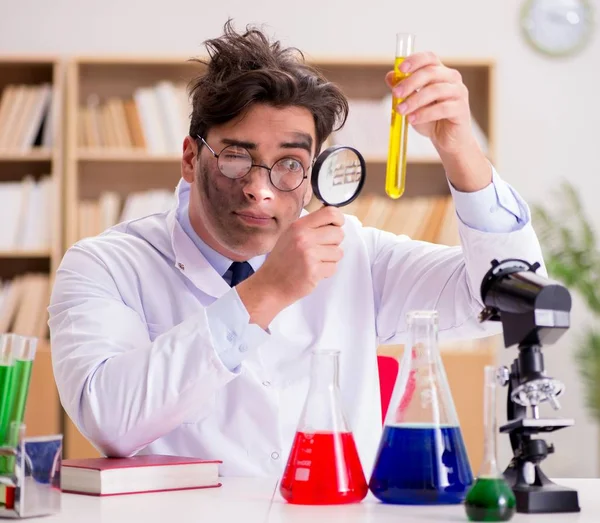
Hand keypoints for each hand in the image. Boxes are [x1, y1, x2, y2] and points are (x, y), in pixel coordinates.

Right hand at [236, 206, 344, 327]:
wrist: (271, 284)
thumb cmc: (282, 261)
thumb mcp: (290, 236)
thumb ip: (310, 227)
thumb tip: (333, 222)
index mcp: (299, 226)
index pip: (330, 213)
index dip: (338, 220)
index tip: (337, 226)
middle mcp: (304, 237)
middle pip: (338, 233)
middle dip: (334, 243)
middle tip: (321, 250)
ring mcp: (309, 254)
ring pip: (338, 252)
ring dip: (330, 259)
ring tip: (315, 263)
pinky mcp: (314, 270)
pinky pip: (333, 267)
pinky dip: (326, 272)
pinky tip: (313, 272)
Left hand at [386, 51, 491, 191]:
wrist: (447, 140)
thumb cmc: (430, 119)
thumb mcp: (413, 103)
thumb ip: (403, 89)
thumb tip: (390, 76)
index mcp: (440, 73)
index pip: (429, 58)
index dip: (415, 60)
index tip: (400, 68)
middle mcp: (452, 79)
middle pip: (431, 72)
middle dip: (410, 82)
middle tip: (395, 94)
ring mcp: (459, 93)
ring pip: (435, 90)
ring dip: (415, 100)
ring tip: (401, 110)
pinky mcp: (461, 109)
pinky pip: (442, 108)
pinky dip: (424, 114)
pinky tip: (412, 120)